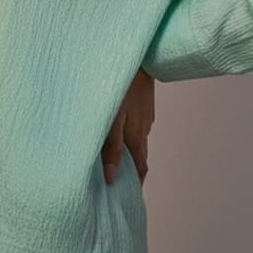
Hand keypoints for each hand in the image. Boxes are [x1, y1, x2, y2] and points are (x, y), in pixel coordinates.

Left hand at [101, 67, 154, 186]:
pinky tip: (113, 126)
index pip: (140, 170)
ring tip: (108, 155)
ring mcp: (143, 115)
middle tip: (114, 180)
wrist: (139, 55)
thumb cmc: (122, 84)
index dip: (135, 185)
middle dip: (128, 170)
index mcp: (137, 137)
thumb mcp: (112, 117)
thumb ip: (111, 146)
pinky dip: (125, 131)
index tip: (126, 197)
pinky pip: (134, 123)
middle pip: (138, 156)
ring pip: (134, 138)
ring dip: (125, 149)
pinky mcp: (140, 103)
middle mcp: (143, 129)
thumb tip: (111, 177)